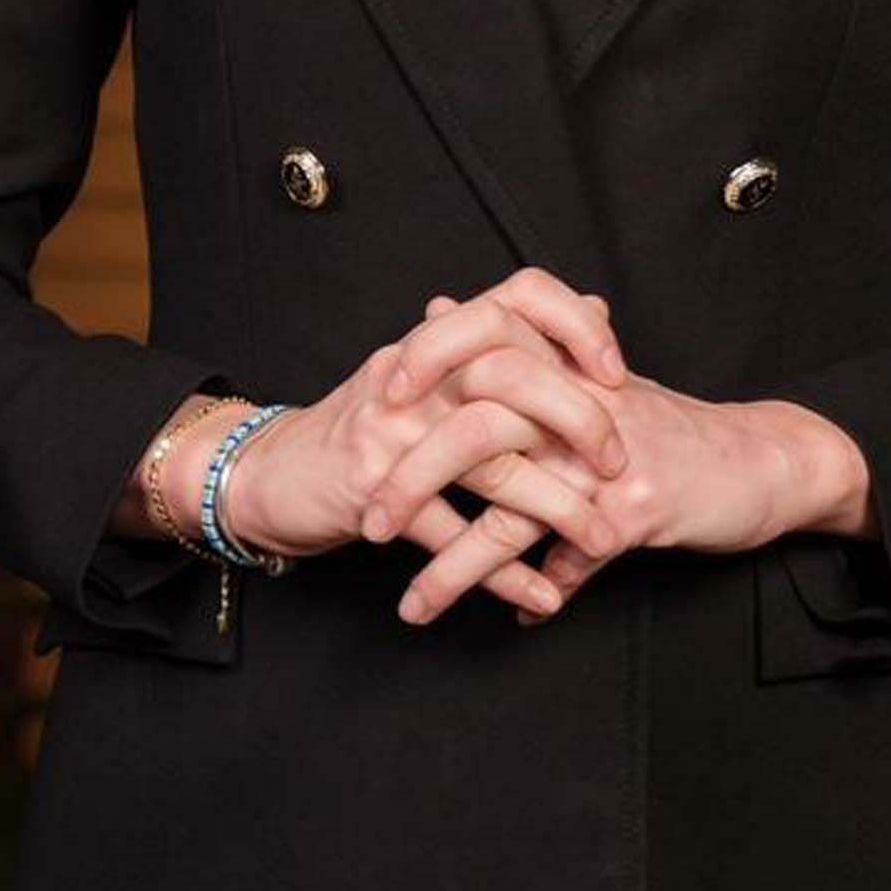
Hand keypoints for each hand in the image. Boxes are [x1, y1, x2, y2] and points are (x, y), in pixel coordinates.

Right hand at [225, 266, 632, 620]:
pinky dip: (500, 571)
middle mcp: (418, 372)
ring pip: (489, 462)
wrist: (271, 474)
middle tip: (618, 465)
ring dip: (553, 508)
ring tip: (601, 540)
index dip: (575, 327)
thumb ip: (509, 349)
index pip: (520, 297)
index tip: (618, 373)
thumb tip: (595, 308)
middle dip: (578, 421)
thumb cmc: (366, 429)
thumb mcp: (432, 377)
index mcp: (440, 340)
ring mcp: (392, 429)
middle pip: (513, 376)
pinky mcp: (372, 489)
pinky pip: (449, 532)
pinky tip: (540, 593)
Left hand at [364, 328, 870, 628]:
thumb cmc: (666, 426)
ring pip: (514, 510)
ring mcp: (607, 461)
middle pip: (480, 424)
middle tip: (368, 520)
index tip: (377, 396)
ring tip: (412, 604)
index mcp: (566, 364)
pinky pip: (571, 561)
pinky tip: (522, 620)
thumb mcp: (593, 378)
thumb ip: (512, 348)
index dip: (428, 361)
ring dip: (456, 564)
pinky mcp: (636, 511)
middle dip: (414, 476)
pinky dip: (541, 595)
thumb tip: (434, 308)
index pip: (485, 338)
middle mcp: (581, 404)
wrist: (761, 460)